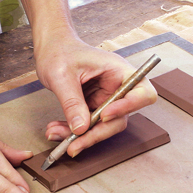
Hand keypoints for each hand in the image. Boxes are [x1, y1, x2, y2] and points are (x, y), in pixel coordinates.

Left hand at [35, 36, 156, 156]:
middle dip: (97, 133)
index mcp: (118, 71)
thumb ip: (72, 101)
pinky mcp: (93, 108)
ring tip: (57, 135)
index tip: (105, 114)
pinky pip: (88, 126)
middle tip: (75, 143)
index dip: (129, 107)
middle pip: (120, 118)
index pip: (142, 93)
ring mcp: (106, 100)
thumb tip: (80, 128)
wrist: (50, 48)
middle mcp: (116, 88)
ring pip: (103, 127)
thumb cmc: (60, 51)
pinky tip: (57, 130)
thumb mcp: (62, 75)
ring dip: (81, 136)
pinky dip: (72, 132)